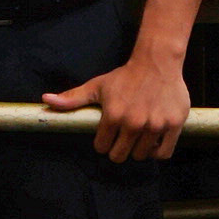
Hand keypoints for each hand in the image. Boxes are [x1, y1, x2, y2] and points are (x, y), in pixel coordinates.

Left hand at [42, 50, 190, 160]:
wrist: (157, 61)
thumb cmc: (125, 76)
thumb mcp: (98, 86)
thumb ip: (72, 98)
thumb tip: (45, 100)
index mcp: (113, 115)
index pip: (102, 148)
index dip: (104, 142)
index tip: (109, 134)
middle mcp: (134, 122)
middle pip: (120, 156)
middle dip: (120, 149)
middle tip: (124, 137)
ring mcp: (155, 125)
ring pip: (141, 156)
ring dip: (139, 149)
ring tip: (139, 136)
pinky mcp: (173, 125)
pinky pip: (164, 153)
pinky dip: (158, 151)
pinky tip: (153, 140)